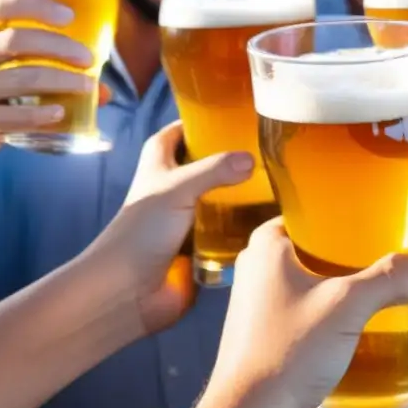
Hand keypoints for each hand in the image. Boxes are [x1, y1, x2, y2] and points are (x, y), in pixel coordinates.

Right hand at [0, 0, 96, 187]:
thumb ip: (34, 75)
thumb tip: (103, 89)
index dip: (34, 7)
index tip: (69, 15)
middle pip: (15, 41)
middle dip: (58, 46)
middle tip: (87, 59)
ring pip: (22, 77)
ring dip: (62, 80)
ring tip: (87, 86)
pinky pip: (15, 114)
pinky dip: (43, 113)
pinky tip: (61, 113)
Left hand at [88, 122, 254, 333]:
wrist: (129, 293)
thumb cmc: (142, 232)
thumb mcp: (178, 189)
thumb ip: (214, 170)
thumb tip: (251, 158)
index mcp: (158, 168)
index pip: (175, 134)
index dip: (195, 123)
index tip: (228, 115)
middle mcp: (172, 192)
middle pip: (203, 167)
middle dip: (229, 159)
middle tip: (266, 150)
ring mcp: (187, 222)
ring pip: (219, 200)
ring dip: (242, 195)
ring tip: (279, 182)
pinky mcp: (201, 250)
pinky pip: (229, 233)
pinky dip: (245, 228)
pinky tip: (272, 220)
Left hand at [190, 220, 407, 407]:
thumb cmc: (286, 353)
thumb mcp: (344, 306)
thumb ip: (388, 279)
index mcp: (271, 249)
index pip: (319, 216)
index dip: (362, 221)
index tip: (401, 231)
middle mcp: (272, 276)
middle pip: (346, 263)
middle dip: (394, 281)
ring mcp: (282, 316)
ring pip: (348, 302)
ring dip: (394, 316)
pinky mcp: (293, 351)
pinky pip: (341, 334)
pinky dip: (375, 341)